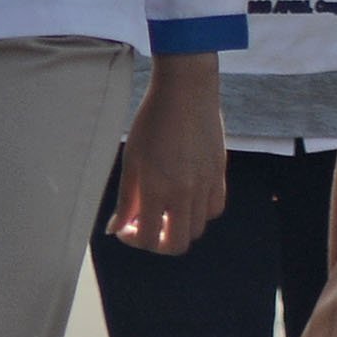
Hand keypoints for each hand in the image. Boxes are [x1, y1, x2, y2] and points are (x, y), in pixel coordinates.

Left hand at [111, 54, 230, 254]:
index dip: (133, 240)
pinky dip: (199, 213)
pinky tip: (185, 197)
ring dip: (178, 227)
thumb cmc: (152, 121)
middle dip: (158, 242)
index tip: (125, 227)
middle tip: (145, 225)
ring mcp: (206, 185)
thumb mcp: (131, 160)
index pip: (148, 239)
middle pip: (177, 245)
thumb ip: (125, 199)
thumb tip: (117, 228)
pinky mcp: (219, 174)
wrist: (186, 91)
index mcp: (157, 189)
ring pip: (198, 229)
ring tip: (164, 209)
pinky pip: (214, 209)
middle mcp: (185, 193)